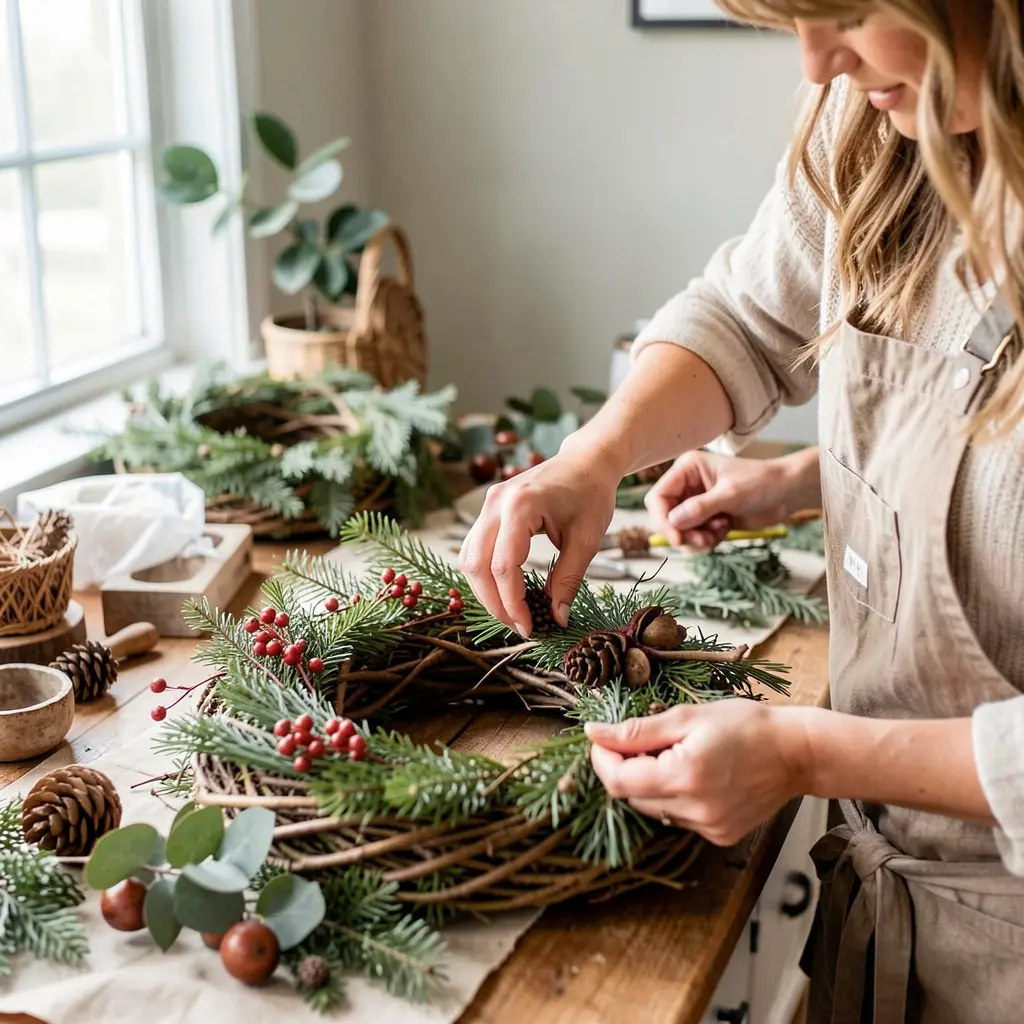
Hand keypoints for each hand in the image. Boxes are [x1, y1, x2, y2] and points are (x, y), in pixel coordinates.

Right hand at [459, 448, 619, 636]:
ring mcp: (488, 504)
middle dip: (494, 603)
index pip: (503, 566)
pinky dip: (484, 574)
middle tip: (519, 626)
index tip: (529, 628)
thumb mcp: (586, 540)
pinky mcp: (488, 509)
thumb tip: (557, 618)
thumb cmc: (591, 494)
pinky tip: (504, 590)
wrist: (586, 462)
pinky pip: (473, 547)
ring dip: (485, 591)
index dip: (512, 603)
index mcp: (521, 506)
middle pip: (477, 565)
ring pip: (468, 558)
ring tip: (511, 612)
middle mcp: (496, 503)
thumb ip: (568, 580)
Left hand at [585, 701, 813, 845]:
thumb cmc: (746, 725)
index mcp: (684, 776)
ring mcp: (709, 828)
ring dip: (649, 783)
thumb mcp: (687, 716)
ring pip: (653, 809)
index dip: (601, 759)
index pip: (618, 780)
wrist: (797, 752)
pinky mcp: (720, 836)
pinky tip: (696, 774)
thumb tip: (594, 733)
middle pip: (632, 796)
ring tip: (675, 754)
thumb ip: (637, 730)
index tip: (601, 738)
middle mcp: (695, 810)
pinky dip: (674, 796)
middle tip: (644, 739)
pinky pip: (677, 818)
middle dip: (626, 767)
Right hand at [644, 450, 804, 549]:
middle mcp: (686, 486)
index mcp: (687, 470)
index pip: (658, 497)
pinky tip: (724, 531)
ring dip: (695, 540)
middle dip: (682, 533)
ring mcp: (695, 503)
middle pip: (664, 517)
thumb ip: (701, 508)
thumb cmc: (762, 483)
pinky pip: (692, 537)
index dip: (663, 520)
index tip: (679, 539)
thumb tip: (673, 522)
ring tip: (718, 534)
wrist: (786, 493)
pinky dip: (705, 541)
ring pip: (678, 531)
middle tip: (704, 541)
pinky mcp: (705, 518)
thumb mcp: (731, 494)